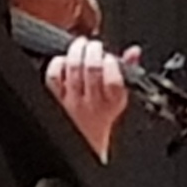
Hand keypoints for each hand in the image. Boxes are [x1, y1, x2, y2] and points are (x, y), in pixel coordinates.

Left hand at [45, 37, 134, 159]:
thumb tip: (134, 52)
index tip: (110, 57)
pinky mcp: (56, 99)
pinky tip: (64, 59)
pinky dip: (58, 63)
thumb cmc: (104, 115)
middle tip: (94, 45)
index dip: (111, 63)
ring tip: (80, 45)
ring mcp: (72, 101)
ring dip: (77, 51)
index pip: (114, 80)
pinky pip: (53, 76)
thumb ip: (128, 72)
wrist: (86, 141)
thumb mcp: (121, 97)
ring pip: (72, 69)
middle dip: (93, 50)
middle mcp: (92, 102)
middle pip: (91, 69)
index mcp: (113, 102)